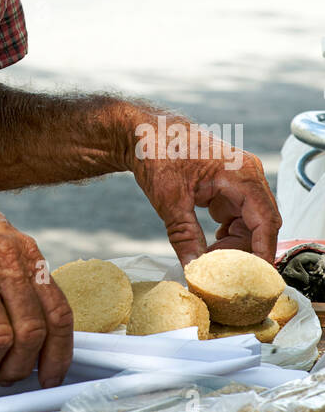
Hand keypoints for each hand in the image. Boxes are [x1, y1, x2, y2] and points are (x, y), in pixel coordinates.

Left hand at [130, 118, 280, 267]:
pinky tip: (210, 245)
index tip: (255, 279)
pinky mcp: (230, 189)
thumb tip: (193, 269)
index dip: (263, 253)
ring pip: (251, 226)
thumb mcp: (169, 199)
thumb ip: (184, 236)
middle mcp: (248, 177)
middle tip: (220, 273)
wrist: (145, 132)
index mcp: (242, 174)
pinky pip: (240, 219)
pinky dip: (229, 236)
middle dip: (244, 252)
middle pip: (261, 227)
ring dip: (235, 246)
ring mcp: (241, 182)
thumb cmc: (159, 151)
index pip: (266, 221)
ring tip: (209, 259)